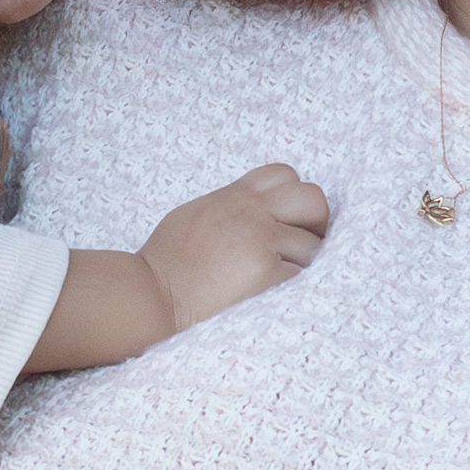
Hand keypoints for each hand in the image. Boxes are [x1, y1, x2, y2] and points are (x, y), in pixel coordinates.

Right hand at [144, 160, 328, 332]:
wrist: (154, 294)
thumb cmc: (166, 260)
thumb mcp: (198, 213)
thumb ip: (231, 206)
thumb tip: (257, 209)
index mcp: (235, 195)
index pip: (285, 175)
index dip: (292, 197)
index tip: (286, 220)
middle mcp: (253, 212)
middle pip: (313, 199)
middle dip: (315, 223)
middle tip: (300, 247)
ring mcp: (262, 241)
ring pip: (314, 244)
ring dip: (304, 261)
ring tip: (282, 276)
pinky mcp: (266, 273)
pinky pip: (301, 276)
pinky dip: (292, 286)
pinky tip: (271, 293)